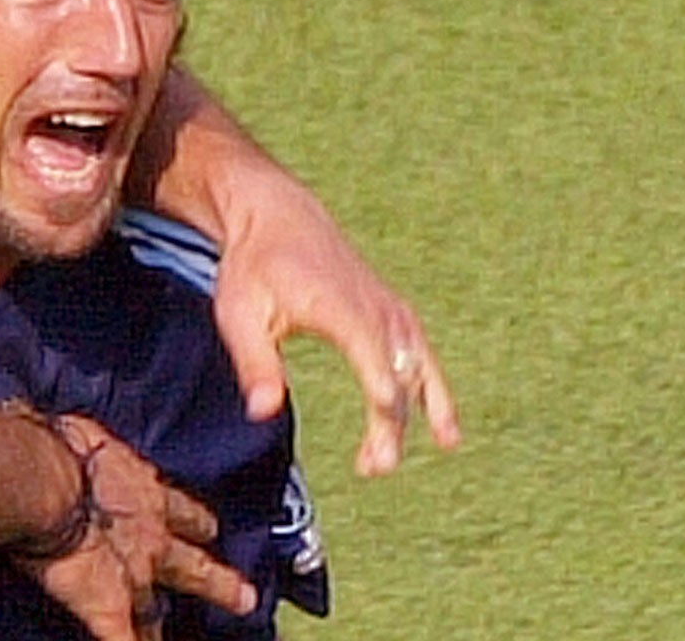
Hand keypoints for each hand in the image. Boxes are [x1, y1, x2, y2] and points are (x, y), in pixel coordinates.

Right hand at [21, 416, 254, 640]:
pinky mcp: (107, 604)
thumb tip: (74, 438)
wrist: (47, 478)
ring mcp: (133, 575)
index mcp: (144, 491)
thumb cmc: (59, 446)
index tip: (207, 530)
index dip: (195, 523)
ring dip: (167, 630)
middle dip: (217, 580)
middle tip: (245, 597)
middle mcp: (150, 535)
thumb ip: (92, 444)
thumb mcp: (88, 435)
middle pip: (192, 563)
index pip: (180, 511)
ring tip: (185, 636)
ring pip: (158, 610)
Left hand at [212, 175, 460, 474]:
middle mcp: (373, 307)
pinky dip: (434, 387)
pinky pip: (421, 352)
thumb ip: (254, 363)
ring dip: (424, 410)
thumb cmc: (254, 267)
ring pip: (417, 365)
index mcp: (338, 308)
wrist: (278, 216)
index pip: (373, 362)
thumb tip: (263, 413)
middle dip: (392, 425)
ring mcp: (388, 306)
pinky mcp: (393, 309)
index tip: (376, 447)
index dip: (382, 406)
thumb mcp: (239, 313)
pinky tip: (445, 427)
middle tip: (373, 467)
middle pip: (397, 374)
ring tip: (441, 447)